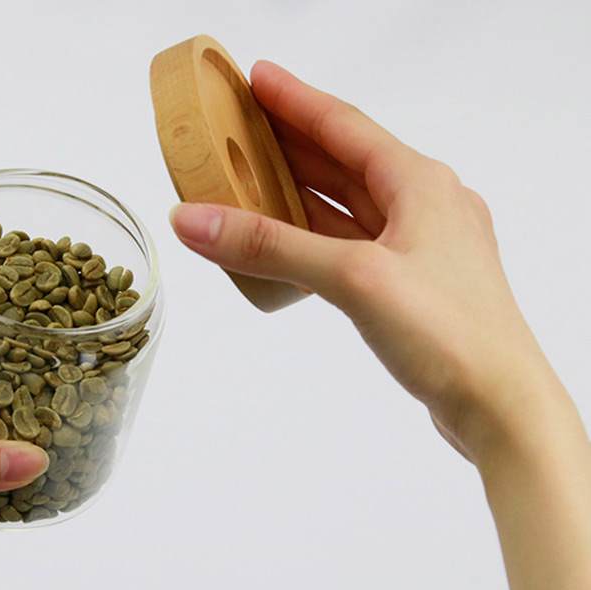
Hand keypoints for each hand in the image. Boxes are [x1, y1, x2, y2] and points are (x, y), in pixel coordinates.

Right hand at [171, 60, 590, 589]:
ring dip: (298, 190)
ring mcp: (418, 247)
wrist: (500, 405)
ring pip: (345, 204)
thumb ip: (270, 246)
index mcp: (420, 184)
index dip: (294, 99)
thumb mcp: (353, 278)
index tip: (255, 78)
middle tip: (241, 123)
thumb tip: (196, 220)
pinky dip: (311, 235)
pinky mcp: (409, 284)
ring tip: (250, 174)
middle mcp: (423, 206)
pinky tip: (284, 239)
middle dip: (290, 140)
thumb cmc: (451, 334)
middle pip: (344, 159)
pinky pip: (348, 242)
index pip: (344, 125)